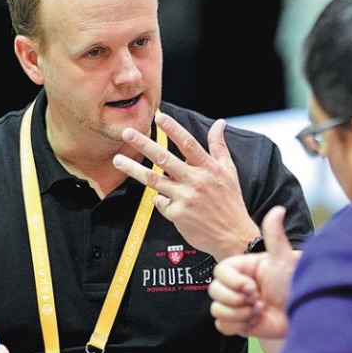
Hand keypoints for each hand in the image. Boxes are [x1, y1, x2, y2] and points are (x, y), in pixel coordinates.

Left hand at [112, 112, 258, 257]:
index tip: (159, 117)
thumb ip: (219, 146)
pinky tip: (168, 201)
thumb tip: (220, 123)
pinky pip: (159, 201)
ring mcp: (185, 198)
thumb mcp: (229, 170)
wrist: (233, 236)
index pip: (188, 144)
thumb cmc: (230, 202)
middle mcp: (196, 181)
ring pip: (153, 180)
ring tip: (118, 160)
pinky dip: (160, 199)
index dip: (173, 129)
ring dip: (133, 169)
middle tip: (127, 133)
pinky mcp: (177, 214)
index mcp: (209, 168)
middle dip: (144, 144)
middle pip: (164, 159)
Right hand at [208, 206, 299, 338]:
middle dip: (237, 300)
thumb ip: (275, 235)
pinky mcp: (237, 323)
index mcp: (242, 267)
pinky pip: (221, 326)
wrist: (303, 318)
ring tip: (258, 312)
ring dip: (239, 315)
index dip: (233, 282)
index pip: (219, 272)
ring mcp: (235, 304)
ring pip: (216, 310)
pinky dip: (238, 327)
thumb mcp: (284, 260)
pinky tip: (254, 322)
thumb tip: (278, 209)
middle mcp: (236, 285)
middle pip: (213, 291)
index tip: (252, 287)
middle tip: (258, 301)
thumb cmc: (295, 287)